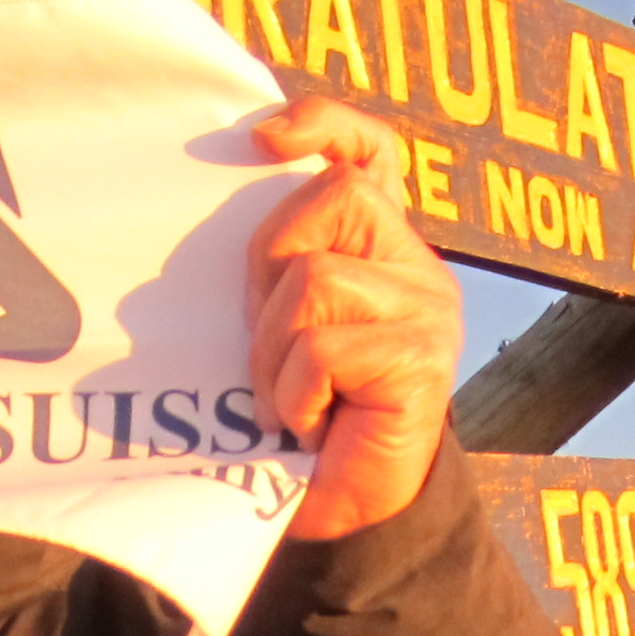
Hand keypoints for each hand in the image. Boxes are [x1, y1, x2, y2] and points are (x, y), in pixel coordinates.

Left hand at [247, 98, 460, 542]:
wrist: (349, 512)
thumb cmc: (303, 416)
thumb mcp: (279, 327)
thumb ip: (275, 269)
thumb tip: (208, 213)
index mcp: (379, 247)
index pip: (369, 152)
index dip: (326, 124)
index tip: (263, 137)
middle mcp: (414, 266)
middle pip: (336, 196)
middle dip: (271, 258)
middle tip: (262, 336)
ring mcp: (426, 310)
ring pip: (317, 276)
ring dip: (275, 346)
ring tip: (284, 398)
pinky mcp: (421, 359)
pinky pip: (325, 346)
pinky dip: (296, 390)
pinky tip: (308, 423)